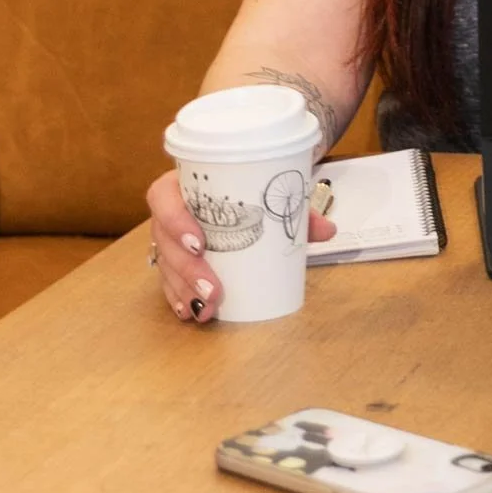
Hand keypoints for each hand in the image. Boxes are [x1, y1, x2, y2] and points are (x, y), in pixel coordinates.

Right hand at [145, 169, 335, 322]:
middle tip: (213, 289)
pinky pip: (168, 278)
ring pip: (164, 263)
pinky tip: (190, 312)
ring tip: (206, 309)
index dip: (174, 220)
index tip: (199, 243)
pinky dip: (178, 296)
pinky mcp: (174, 256)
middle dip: (186, 269)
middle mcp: (172, 208)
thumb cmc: (250, 184)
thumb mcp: (272, 190)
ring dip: (182, 289)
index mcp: (186, 181)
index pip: (162, 196)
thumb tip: (328, 230)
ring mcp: (170, 235)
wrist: (244, 180)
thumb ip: (298, 209)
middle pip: (164, 239)